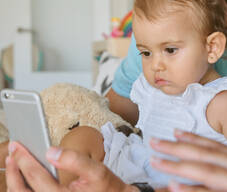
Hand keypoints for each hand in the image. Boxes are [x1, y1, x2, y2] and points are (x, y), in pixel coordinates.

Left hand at [6, 141, 127, 191]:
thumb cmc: (106, 187)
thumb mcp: (97, 171)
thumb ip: (75, 160)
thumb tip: (51, 151)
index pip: (36, 177)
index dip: (25, 160)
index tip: (18, 146)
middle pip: (21, 191)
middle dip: (13, 171)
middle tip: (12, 153)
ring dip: (14, 180)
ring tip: (14, 163)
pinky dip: (22, 187)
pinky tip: (23, 176)